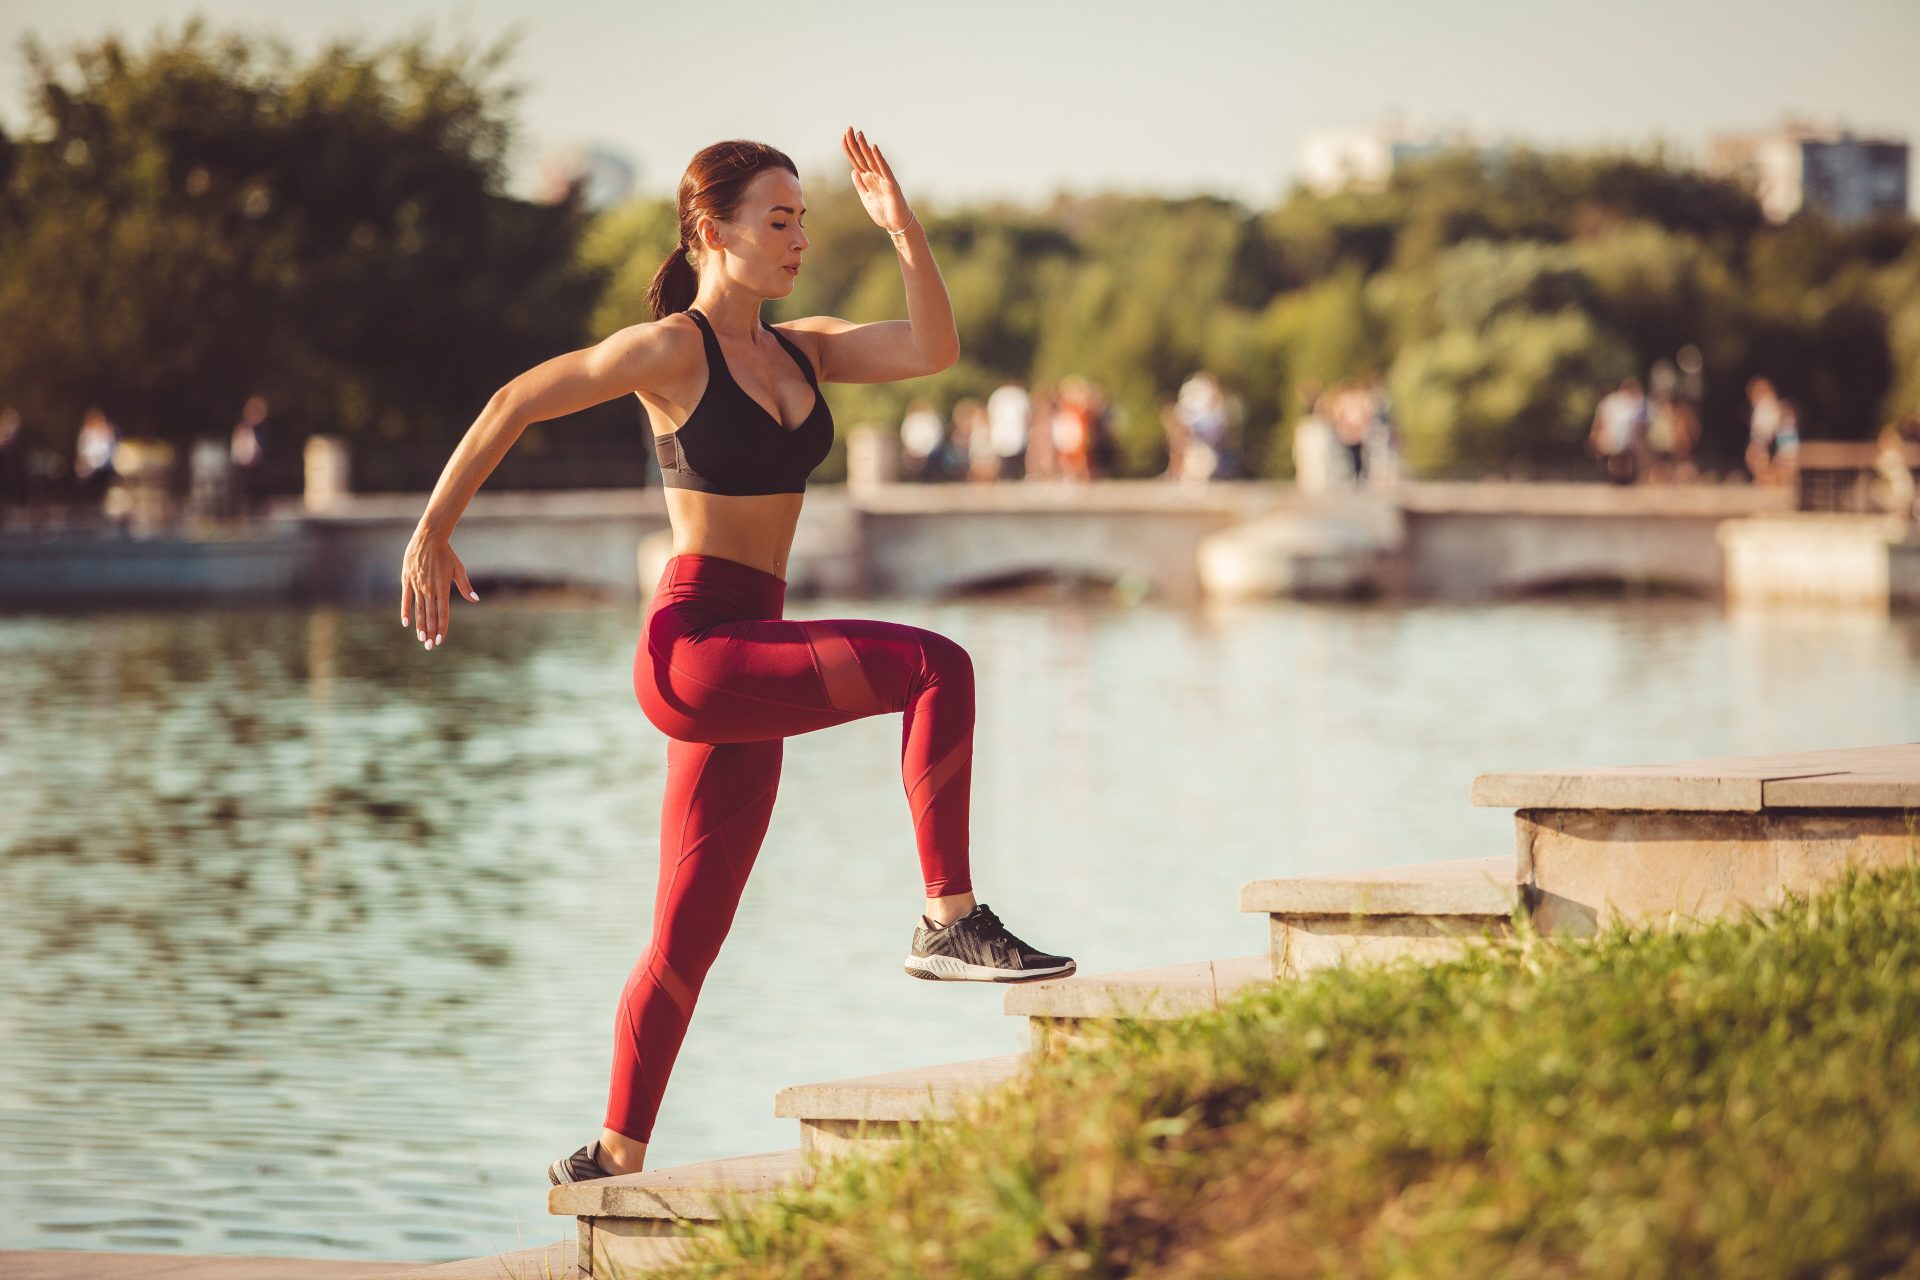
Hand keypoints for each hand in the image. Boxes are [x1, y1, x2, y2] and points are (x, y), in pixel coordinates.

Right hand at [401, 527, 476, 650]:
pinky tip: (406, 623)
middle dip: (431, 632)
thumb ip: (465, 587)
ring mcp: (417, 585)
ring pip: (419, 610)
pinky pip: (406, 599)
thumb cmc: (446, 554)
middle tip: (430, 647)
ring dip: (420, 626)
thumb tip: (475, 599)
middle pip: (430, 615)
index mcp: (442, 588)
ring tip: (421, 639)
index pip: (443, 613)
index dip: (442, 628)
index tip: (441, 640)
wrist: (429, 538)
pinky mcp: (407, 580)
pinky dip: (406, 611)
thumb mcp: (459, 569)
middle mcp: (429, 590)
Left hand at [842, 127, 911, 234]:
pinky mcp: (891, 184)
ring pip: (872, 160)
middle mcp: (875, 176)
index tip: (843, 136)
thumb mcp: (866, 198)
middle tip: (849, 128)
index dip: (849, 149)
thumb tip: (853, 171)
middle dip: (855, 144)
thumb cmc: (883, 213)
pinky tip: (874, 148)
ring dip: (865, 147)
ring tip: (859, 134)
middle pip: (862, 157)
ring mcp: (883, 179)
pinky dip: (879, 158)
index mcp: (868, 179)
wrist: (896, 225)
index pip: (856, 161)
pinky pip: (884, 169)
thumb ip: (860, 185)